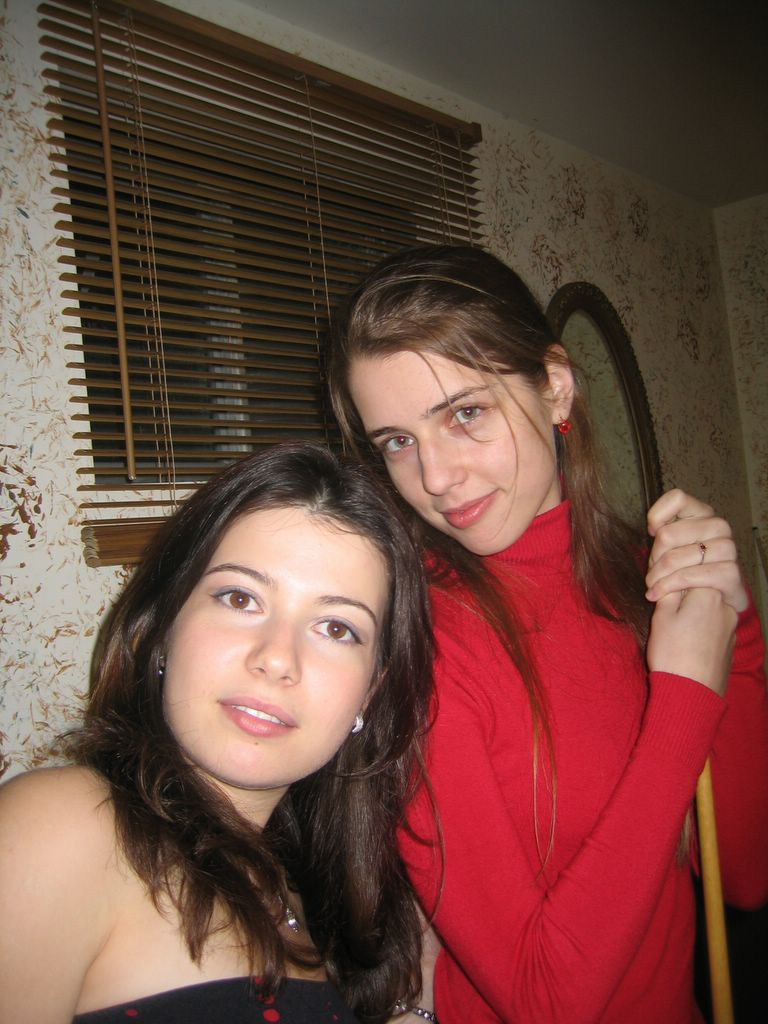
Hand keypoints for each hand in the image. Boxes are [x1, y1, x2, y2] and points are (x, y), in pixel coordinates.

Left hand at [645, 489, 747, 613]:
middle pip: (667, 534)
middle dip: (654, 558)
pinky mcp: (731, 572)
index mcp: (702, 512)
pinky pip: (690, 576)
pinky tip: (659, 594)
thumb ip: (662, 531)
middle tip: (652, 572)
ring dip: (658, 576)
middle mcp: (718, 525)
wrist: (716, 597)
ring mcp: (727, 548)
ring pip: (676, 557)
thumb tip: (653, 528)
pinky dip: (669, 587)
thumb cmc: (688, 566)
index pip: (677, 498)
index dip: (657, 515)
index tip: (652, 533)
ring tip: (654, 585)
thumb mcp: (671, 546)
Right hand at [647, 587, 736, 695]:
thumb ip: (668, 591)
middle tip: (664, 610)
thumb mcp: (661, 616)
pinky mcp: (730, 644)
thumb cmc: (672, 653)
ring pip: (708, 608)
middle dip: (683, 595)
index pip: (690, 572)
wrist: (691, 693)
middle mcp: (726, 607)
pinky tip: (687, 643)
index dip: (671, 578)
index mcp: (708, 594)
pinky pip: (714, 626)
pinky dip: (701, 628)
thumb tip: (670, 578)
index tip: (657, 590)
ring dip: (692, 612)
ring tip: (674, 630)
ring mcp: (731, 626)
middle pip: (701, 589)